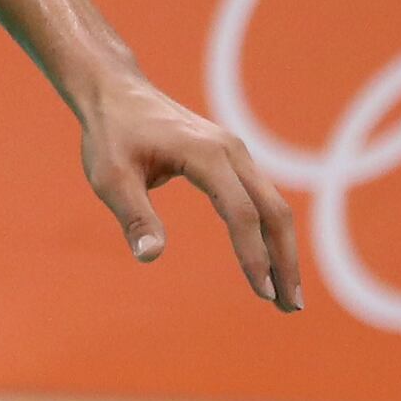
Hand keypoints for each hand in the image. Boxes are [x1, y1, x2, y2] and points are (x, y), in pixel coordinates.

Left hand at [75, 73, 303, 313]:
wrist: (115, 93)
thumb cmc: (111, 135)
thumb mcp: (110, 177)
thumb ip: (134, 216)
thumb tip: (150, 256)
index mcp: (206, 154)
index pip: (242, 213)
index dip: (254, 255)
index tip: (262, 293)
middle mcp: (231, 151)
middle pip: (273, 211)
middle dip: (284, 260)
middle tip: (290, 307)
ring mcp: (235, 153)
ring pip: (273, 206)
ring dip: (282, 250)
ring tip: (285, 296)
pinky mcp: (232, 159)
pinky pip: (261, 199)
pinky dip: (270, 232)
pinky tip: (269, 261)